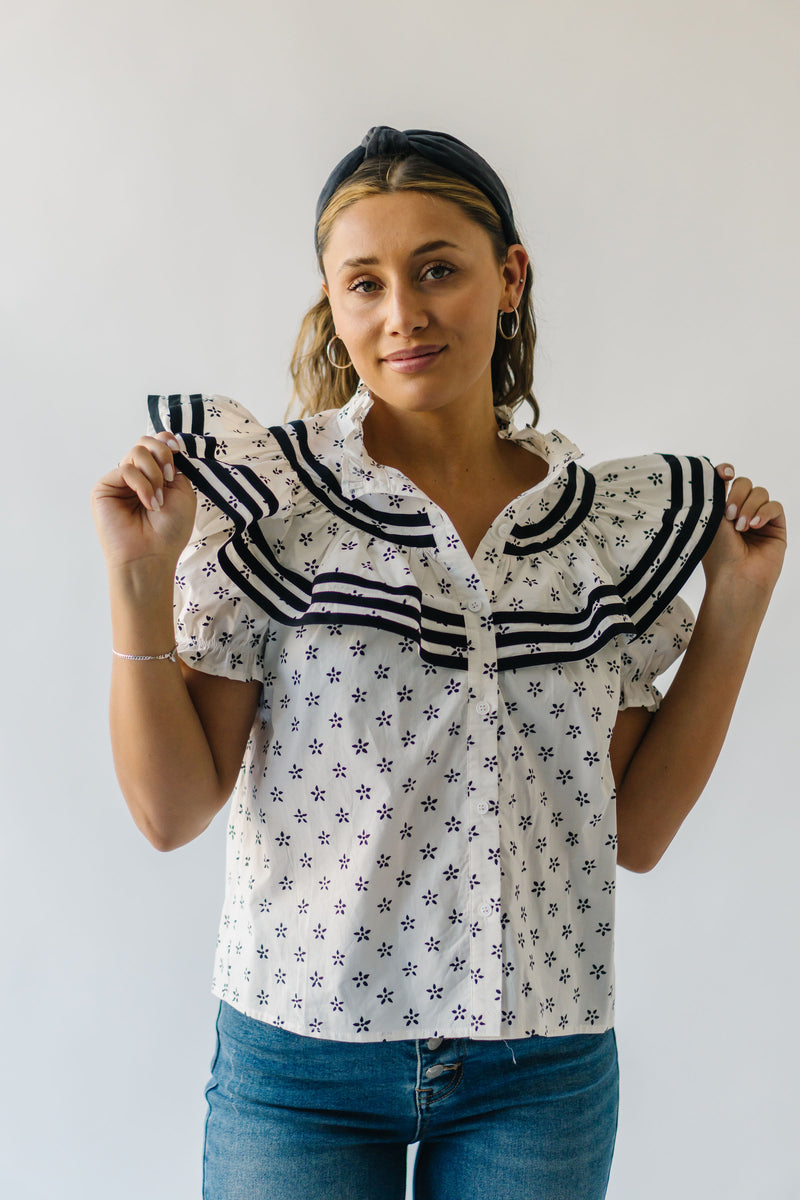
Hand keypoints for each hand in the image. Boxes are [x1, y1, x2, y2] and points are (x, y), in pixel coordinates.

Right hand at [91, 432, 196, 571]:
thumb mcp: (183, 493)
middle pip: (146, 442)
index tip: (177, 449)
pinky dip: (142, 485)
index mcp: (155, 476)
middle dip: (163, 455)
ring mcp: (120, 481)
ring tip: (159, 500)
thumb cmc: (170, 530)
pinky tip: (149, 503)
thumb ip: (175, 466)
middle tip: (170, 477)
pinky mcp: (105, 487)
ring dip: (154, 474)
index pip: (156, 444)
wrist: (152, 555)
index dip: (166, 441)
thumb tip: (166, 443)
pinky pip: (126, 469)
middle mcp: (137, 476)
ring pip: (137, 452)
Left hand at [702, 464, 785, 604]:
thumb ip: (716, 494)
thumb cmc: (717, 553)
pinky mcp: (776, 527)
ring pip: (760, 493)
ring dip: (750, 506)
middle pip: (745, 483)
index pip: (727, 480)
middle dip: (737, 494)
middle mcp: (740, 511)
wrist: (734, 578)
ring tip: (741, 527)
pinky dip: (765, 512)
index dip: (726, 471)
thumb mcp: (711, 519)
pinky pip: (775, 506)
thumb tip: (722, 472)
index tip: (724, 474)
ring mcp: (759, 518)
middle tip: (729, 515)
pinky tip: (755, 525)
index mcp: (721, 509)